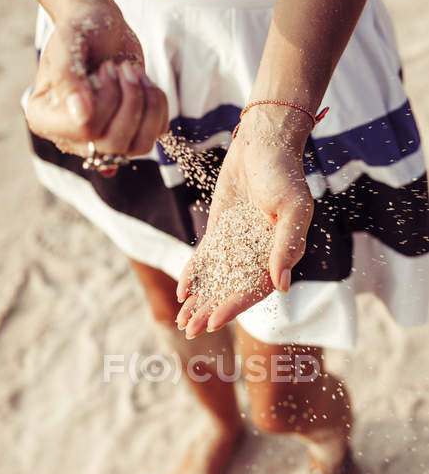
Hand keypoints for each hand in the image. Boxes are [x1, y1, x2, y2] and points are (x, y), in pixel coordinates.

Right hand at [26, 1, 167, 156]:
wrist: (102, 29)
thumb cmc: (80, 32)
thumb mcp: (68, 45)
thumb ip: (67, 77)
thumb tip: (81, 114)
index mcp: (47, 119)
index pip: (84, 130)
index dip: (104, 101)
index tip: (104, 69)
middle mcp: (75, 138)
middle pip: (113, 144)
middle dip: (128, 101)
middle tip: (121, 68)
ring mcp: (105, 140)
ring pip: (139, 146)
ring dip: (146, 104)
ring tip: (133, 73)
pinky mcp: (132, 134)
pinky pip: (156, 134)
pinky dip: (158, 104)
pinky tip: (144, 81)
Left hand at [176, 105, 313, 337]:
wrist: (263, 144)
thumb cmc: (284, 174)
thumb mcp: (292, 208)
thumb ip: (287, 245)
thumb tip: (281, 286)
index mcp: (278, 255)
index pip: (255, 289)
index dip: (234, 306)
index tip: (213, 321)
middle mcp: (258, 255)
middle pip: (232, 290)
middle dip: (211, 310)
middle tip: (190, 329)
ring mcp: (238, 244)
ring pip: (217, 280)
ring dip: (200, 300)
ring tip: (182, 320)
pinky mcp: (221, 232)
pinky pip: (206, 259)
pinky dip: (194, 275)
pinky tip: (181, 292)